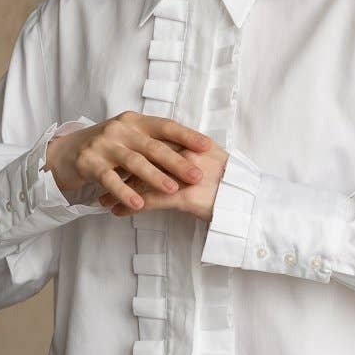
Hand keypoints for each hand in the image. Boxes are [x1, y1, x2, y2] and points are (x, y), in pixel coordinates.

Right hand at [42, 111, 213, 212]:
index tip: (208, 147)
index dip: (187, 136)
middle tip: (197, 175)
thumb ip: (153, 142)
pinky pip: (110, 179)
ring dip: (155, 177)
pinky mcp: (89, 163)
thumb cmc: (107, 147)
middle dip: (177, 162)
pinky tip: (138, 204)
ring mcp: (104, 145)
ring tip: (172, 190)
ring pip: (134, 162)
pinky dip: (125, 192)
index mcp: (135, 121)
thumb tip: (191, 152)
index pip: (165, 126)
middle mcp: (120, 129)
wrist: (66, 152)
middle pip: (153, 146)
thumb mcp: (130, 137)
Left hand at [98, 138, 228, 222]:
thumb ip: (194, 158)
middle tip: (103, 175)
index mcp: (193, 144)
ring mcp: (183, 175)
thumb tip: (176, 160)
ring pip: (141, 180)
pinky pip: (149, 200)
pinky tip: (117, 212)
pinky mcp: (183, 196)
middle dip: (120, 169)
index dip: (133, 151)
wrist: (251, 203)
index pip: (154, 143)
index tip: (117, 157)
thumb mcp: (216, 164)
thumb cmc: (235, 188)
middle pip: (142, 158)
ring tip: (103, 199)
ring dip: (118, 190)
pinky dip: (130, 206)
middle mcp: (185, 154)